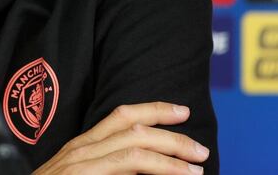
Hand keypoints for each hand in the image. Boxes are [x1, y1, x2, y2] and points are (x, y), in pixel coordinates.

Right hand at [32, 102, 208, 173]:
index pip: (121, 115)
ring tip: (195, 169)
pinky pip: (124, 169)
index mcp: (83, 145)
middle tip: (199, 149)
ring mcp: (81, 165)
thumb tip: (140, 168)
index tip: (181, 110)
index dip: (154, 109)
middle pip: (132, 128)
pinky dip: (153, 173)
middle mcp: (81, 150)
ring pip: (133, 151)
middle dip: (172, 136)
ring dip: (170, 159)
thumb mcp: (77, 172)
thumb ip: (104, 164)